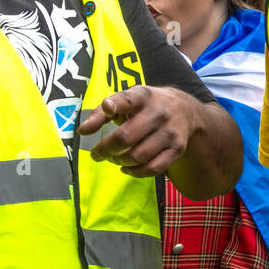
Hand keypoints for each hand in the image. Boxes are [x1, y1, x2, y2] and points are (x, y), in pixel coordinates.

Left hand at [77, 86, 199, 177]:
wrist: (185, 110)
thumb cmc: (146, 106)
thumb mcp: (128, 100)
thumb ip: (102, 112)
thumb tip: (83, 131)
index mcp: (143, 96)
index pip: (126, 99)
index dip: (114, 105)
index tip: (106, 108)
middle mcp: (159, 112)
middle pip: (126, 136)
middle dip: (105, 149)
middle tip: (97, 153)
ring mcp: (170, 131)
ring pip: (138, 156)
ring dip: (119, 161)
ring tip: (113, 159)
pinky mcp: (177, 148)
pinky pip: (153, 168)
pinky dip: (135, 172)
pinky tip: (127, 168)